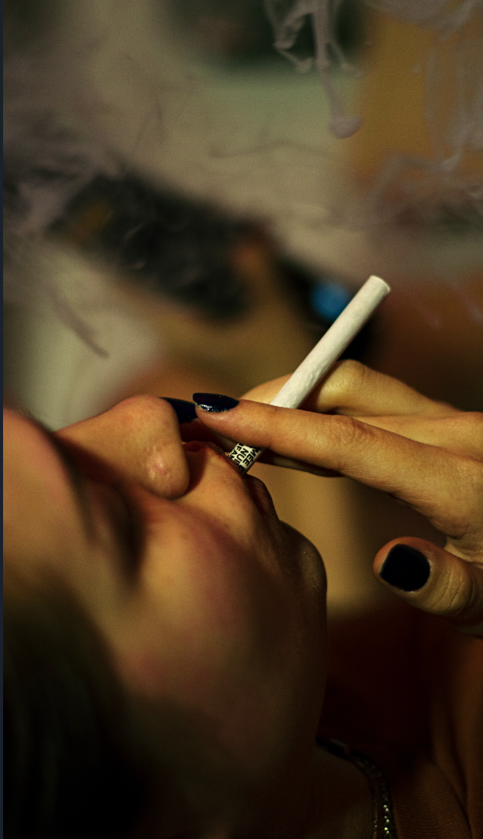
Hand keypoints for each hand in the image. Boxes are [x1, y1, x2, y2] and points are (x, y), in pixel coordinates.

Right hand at [193, 361, 482, 635]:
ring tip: (240, 430)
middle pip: (344, 394)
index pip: (350, 441)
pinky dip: (320, 412)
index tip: (215, 412)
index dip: (277, 425)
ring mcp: (449, 423)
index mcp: (462, 478)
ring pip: (354, 389)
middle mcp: (454, 433)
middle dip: (272, 401)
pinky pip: (370, 404)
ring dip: (293, 400)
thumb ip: (450, 590)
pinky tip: (293, 442)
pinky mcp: (445, 426)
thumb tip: (387, 562)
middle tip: (213, 425)